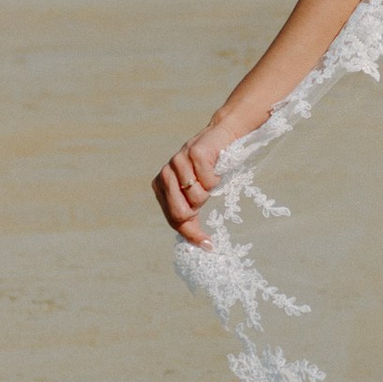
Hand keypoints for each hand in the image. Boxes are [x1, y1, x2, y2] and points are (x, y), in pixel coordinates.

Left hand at [153, 123, 237, 243]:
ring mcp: (178, 161)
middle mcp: (165, 173)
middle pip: (180, 213)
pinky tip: (214, 166)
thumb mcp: (196, 193)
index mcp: (161, 186)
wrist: (222, 136)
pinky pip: (209, 181)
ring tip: (209, 177)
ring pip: (197, 197)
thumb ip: (191, 217)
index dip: (191, 233)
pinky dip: (217, 177)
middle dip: (197, 209)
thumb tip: (203, 245)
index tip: (207, 244)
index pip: (173, 219)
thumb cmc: (208, 169)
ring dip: (209, 190)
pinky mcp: (194, 153)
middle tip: (205, 196)